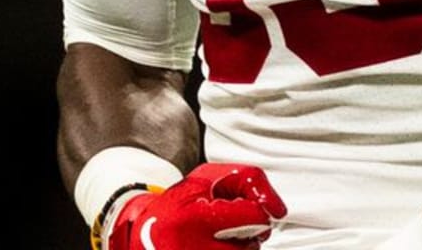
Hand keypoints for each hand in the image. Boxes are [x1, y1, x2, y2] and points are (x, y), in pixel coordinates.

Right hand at [106, 163, 286, 249]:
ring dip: (242, 249)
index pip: (254, 217)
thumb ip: (247, 181)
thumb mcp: (207, 179)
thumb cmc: (179, 204)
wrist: (142, 235)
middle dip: (250, 233)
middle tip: (231, 225)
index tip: (250, 208)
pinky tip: (217, 249)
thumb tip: (279, 210)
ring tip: (219, 239)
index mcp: (196, 219)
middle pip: (252, 245)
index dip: (259, 210)